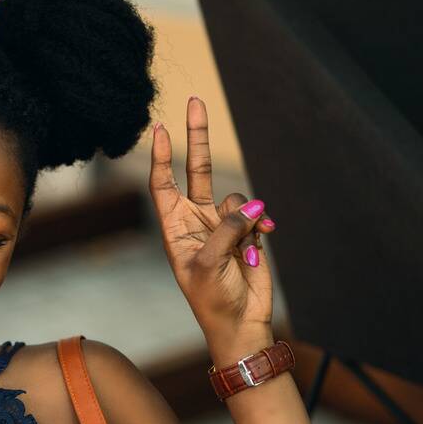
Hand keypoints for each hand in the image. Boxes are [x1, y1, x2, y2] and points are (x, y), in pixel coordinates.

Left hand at [147, 97, 276, 344]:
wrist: (241, 323)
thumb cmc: (212, 299)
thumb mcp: (208, 263)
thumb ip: (227, 229)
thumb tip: (252, 206)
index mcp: (175, 228)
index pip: (163, 183)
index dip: (160, 156)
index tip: (158, 128)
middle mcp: (196, 220)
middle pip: (195, 169)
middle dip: (197, 136)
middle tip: (194, 100)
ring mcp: (223, 224)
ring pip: (237, 197)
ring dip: (246, 214)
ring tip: (248, 243)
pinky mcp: (248, 232)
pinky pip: (257, 213)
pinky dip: (262, 222)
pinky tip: (264, 239)